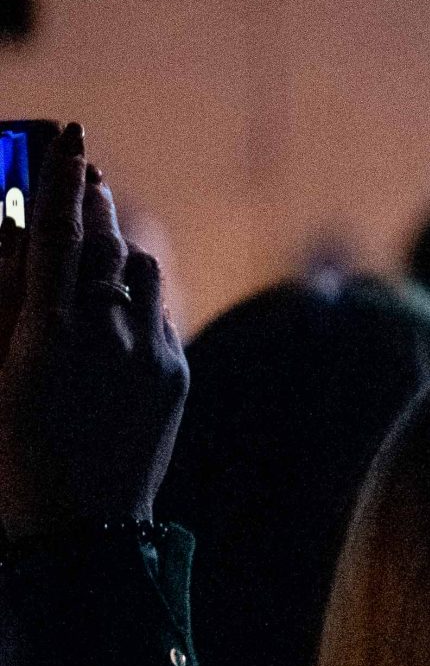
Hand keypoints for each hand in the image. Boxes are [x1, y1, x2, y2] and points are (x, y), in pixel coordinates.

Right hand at [0, 124, 188, 538]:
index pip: (61, 235)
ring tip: (103, 238)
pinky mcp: (176, 376)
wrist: (78, 525)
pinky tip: (120, 301)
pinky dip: (137, 298)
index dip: (65, 183)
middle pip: (109, 244)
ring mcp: (149, 355)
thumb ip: (9, 302)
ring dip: (122, 251)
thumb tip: (20, 242)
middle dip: (96, 206)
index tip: (72, 141)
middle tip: (86, 176)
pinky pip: (160, 315)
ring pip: (145, 274)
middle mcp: (107, 334)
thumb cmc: (12, 453)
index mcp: (48, 331)